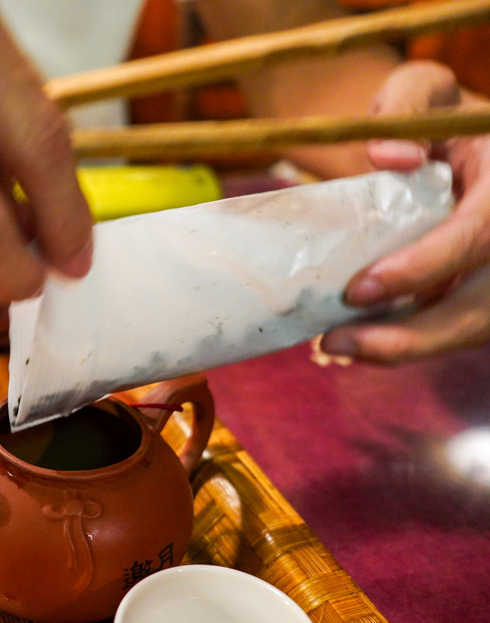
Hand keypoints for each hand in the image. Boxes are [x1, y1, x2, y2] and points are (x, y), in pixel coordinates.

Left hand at [321, 60, 489, 362]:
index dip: (425, 266)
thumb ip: (404, 101)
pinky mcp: (487, 291)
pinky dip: (412, 341)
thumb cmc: (438, 116)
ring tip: (335, 347)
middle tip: (333, 342)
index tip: (359, 289)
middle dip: (412, 335)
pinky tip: (358, 341)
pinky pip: (459, 328)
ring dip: (407, 348)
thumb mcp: (423, 89)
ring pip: (474, 328)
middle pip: (484, 305)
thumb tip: (388, 156)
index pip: (483, 233)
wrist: (456, 141)